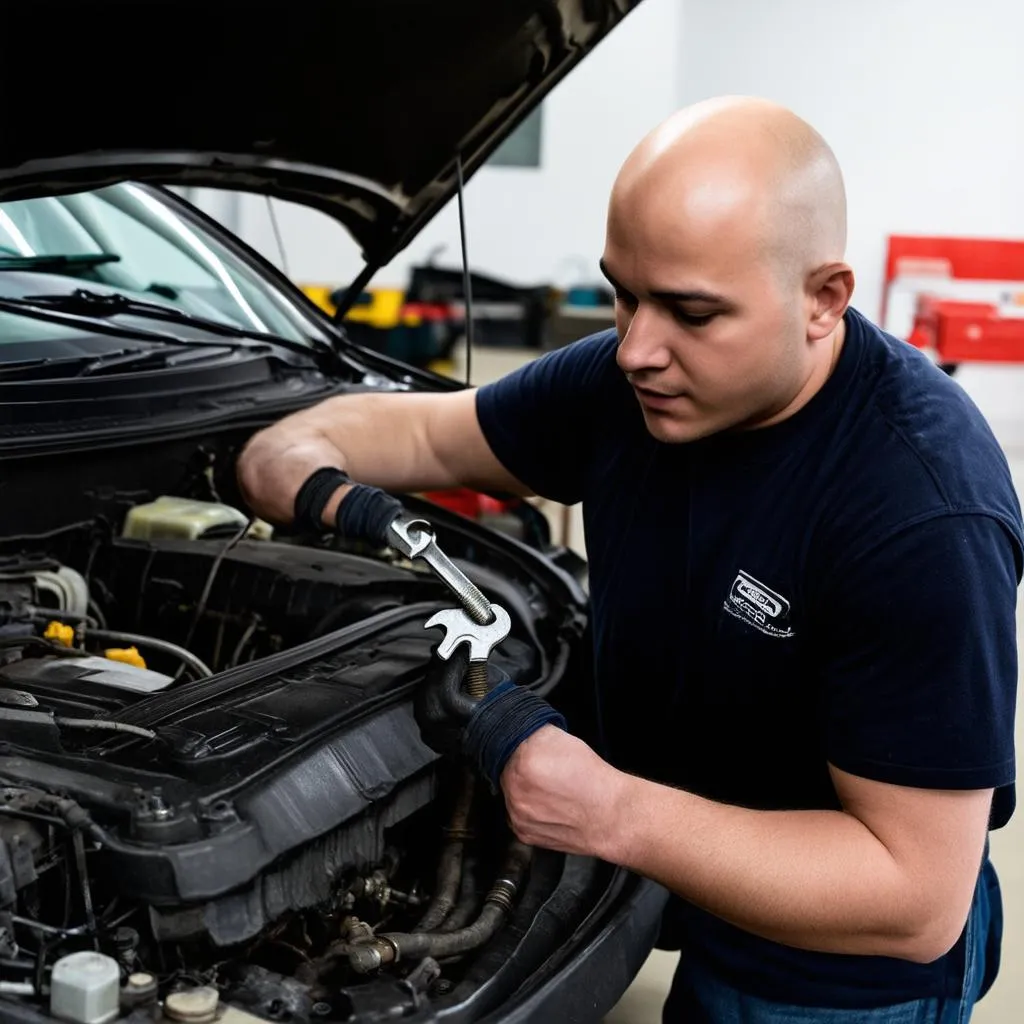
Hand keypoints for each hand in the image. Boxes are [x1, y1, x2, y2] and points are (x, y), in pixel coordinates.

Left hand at [500, 725, 633, 859]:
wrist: (609, 817)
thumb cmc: (592, 781)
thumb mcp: (566, 741)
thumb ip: (537, 734)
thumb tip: (524, 731)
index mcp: (524, 763)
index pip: (507, 746)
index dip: (521, 747)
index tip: (530, 750)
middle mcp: (516, 791)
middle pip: (506, 770)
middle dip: (521, 768)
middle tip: (543, 770)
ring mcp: (517, 815)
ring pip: (511, 794)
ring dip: (523, 789)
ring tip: (549, 790)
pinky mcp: (523, 833)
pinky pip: (517, 815)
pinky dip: (528, 809)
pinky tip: (548, 805)